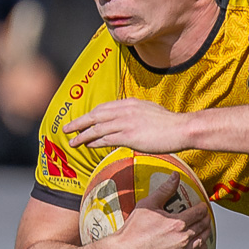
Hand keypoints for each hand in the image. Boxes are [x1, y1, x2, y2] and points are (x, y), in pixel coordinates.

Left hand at [66, 98, 193, 153]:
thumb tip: (128, 120)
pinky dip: (94, 142)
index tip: (82, 120)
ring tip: (72, 141)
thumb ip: (136, 114)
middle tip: (66, 129)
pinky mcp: (129, 135)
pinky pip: (106, 139)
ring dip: (82, 135)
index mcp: (130, 103)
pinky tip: (88, 145)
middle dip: (79, 122)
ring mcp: (126, 122)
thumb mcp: (150, 111)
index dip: (90, 115)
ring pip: (97, 128)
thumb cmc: (169, 123)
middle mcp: (125, 110)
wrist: (181, 128)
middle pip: (95, 115)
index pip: (103, 108)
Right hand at [104, 178, 209, 248]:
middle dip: (206, 218)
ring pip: (202, 240)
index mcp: (177, 223)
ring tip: (205, 227)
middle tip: (205, 215)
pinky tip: (200, 243)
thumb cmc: (133, 230)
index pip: (199, 212)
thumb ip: (165, 189)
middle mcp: (182, 238)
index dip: (202, 207)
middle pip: (203, 225)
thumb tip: (176, 176)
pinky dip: (201, 247)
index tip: (202, 206)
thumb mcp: (148, 205)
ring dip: (206, 232)